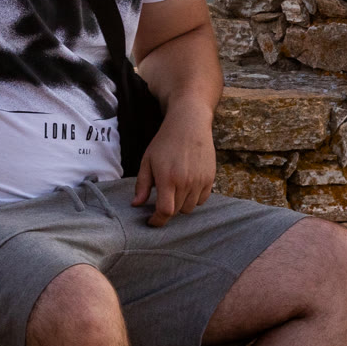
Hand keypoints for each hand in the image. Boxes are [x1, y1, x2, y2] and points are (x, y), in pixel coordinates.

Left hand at [132, 104, 215, 226]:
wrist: (189, 124)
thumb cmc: (165, 142)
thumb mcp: (147, 161)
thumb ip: (142, 184)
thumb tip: (136, 204)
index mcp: (168, 178)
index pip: (165, 211)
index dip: (157, 221)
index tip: (151, 221)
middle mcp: (186, 182)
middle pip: (176, 211)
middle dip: (166, 210)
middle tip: (160, 202)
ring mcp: (200, 181)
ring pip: (189, 208)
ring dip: (180, 205)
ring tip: (174, 192)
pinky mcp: (210, 178)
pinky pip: (201, 200)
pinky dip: (193, 199)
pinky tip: (186, 188)